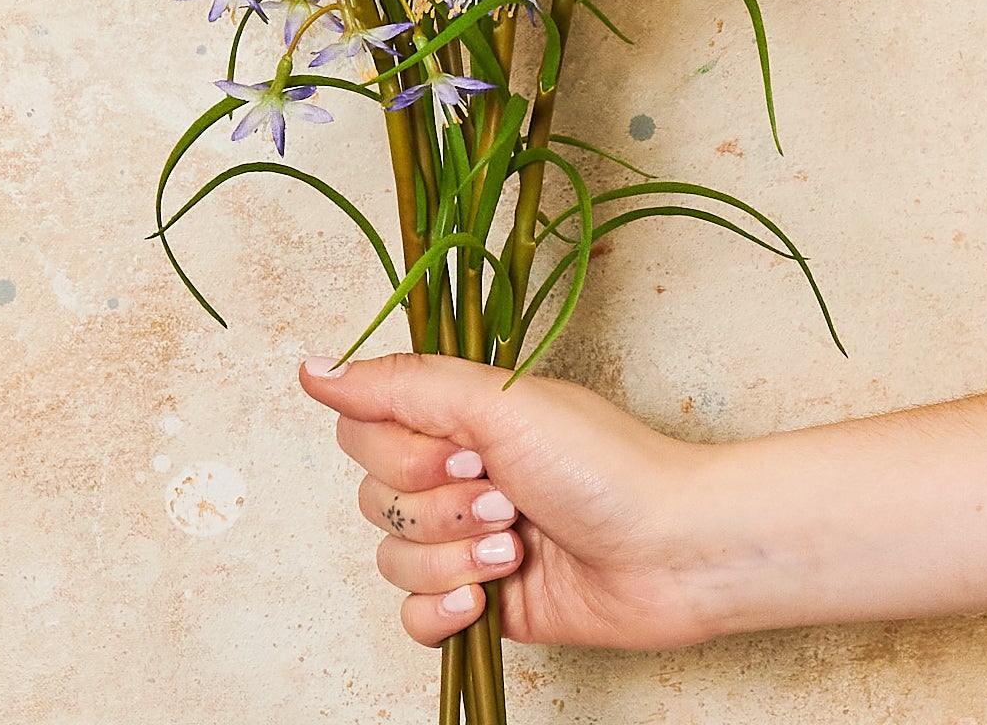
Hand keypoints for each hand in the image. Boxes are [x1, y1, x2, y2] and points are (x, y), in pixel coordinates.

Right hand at [299, 352, 735, 650]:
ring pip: (391, 558)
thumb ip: (397, 386)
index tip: (461, 451)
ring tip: (515, 545)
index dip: (399, 452)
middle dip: (435, 507)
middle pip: (371, 497)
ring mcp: (467, 539)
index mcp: (457, 418)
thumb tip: (313, 370)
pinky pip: (412, 617)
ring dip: (452, 557)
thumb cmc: (603, 465)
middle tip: (502, 496)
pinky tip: (485, 599)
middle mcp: (456, 474)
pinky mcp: (481, 602)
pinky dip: (442, 611)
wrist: (673, 551)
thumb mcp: (496, 404)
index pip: (363, 430)